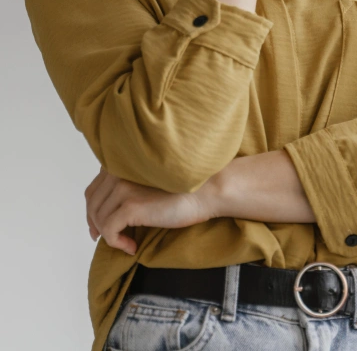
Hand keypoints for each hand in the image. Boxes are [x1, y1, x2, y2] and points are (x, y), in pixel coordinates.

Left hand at [85, 166, 215, 254]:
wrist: (208, 191)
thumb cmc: (185, 189)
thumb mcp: (150, 183)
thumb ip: (129, 186)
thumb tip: (106, 211)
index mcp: (123, 165)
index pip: (93, 190)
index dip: (92, 210)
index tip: (98, 227)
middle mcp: (119, 173)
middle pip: (92, 204)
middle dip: (95, 224)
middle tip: (105, 240)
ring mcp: (124, 188)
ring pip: (99, 219)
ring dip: (109, 236)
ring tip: (128, 243)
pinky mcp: (130, 206)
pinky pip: (109, 230)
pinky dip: (116, 243)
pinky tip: (132, 246)